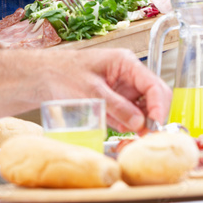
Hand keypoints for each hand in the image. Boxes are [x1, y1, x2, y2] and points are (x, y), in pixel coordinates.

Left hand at [42, 49, 171, 132]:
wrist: (43, 77)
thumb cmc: (63, 75)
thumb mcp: (90, 92)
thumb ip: (116, 106)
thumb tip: (140, 123)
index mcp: (126, 63)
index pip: (154, 85)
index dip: (158, 106)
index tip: (155, 126)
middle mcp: (129, 75)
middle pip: (154, 97)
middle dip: (152, 117)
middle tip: (145, 136)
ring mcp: (124, 89)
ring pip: (144, 109)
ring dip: (140, 125)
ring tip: (130, 138)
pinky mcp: (116, 101)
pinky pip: (130, 116)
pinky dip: (128, 127)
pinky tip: (120, 134)